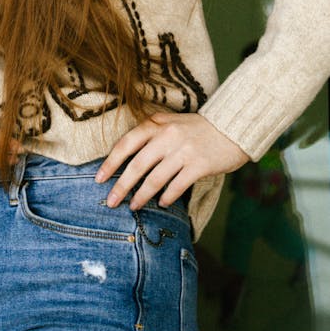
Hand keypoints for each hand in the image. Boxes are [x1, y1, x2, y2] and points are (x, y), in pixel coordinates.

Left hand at [94, 111, 248, 209]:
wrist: (232, 126)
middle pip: (137, 165)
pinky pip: (177, 185)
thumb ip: (150, 135)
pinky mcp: (199, 165)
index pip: (126, 144)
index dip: (110, 163)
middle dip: (121, 186)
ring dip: (142, 196)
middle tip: (110, 202)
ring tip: (133, 206)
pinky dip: (167, 197)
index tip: (99, 179)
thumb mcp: (170, 123)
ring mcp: (183, 151)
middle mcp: (167, 136)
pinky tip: (161, 203)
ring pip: (155, 179)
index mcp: (156, 124)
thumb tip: (126, 161)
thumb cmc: (196, 128)